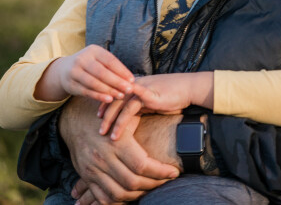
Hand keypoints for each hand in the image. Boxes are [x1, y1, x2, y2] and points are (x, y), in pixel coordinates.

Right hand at [36, 45, 135, 104]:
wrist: (64, 69)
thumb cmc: (90, 65)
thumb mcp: (99, 60)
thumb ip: (112, 67)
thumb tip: (130, 79)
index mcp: (93, 50)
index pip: (110, 60)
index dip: (122, 71)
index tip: (132, 80)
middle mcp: (82, 59)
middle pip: (102, 72)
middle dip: (117, 82)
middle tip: (129, 89)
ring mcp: (74, 71)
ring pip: (94, 83)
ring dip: (108, 90)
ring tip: (120, 95)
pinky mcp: (70, 84)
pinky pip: (86, 91)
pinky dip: (98, 96)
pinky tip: (109, 99)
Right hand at [59, 97, 178, 204]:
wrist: (75, 121)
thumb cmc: (109, 116)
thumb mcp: (126, 115)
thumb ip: (143, 122)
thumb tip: (171, 119)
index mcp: (117, 142)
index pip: (142, 165)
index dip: (160, 172)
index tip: (173, 172)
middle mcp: (104, 158)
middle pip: (132, 182)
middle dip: (153, 184)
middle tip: (165, 180)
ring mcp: (94, 170)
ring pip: (119, 193)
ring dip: (138, 195)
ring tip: (151, 187)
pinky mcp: (87, 178)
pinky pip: (103, 197)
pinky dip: (119, 201)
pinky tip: (131, 195)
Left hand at [99, 72, 213, 140]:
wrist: (188, 87)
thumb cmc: (172, 94)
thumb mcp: (152, 99)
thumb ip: (140, 105)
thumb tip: (130, 116)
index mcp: (135, 84)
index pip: (114, 92)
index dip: (105, 104)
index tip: (98, 118)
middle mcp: (136, 84)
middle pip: (113, 98)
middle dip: (104, 115)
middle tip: (98, 130)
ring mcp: (142, 88)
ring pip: (119, 103)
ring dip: (111, 120)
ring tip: (105, 135)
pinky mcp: (148, 94)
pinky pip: (131, 105)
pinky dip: (122, 118)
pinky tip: (117, 129)